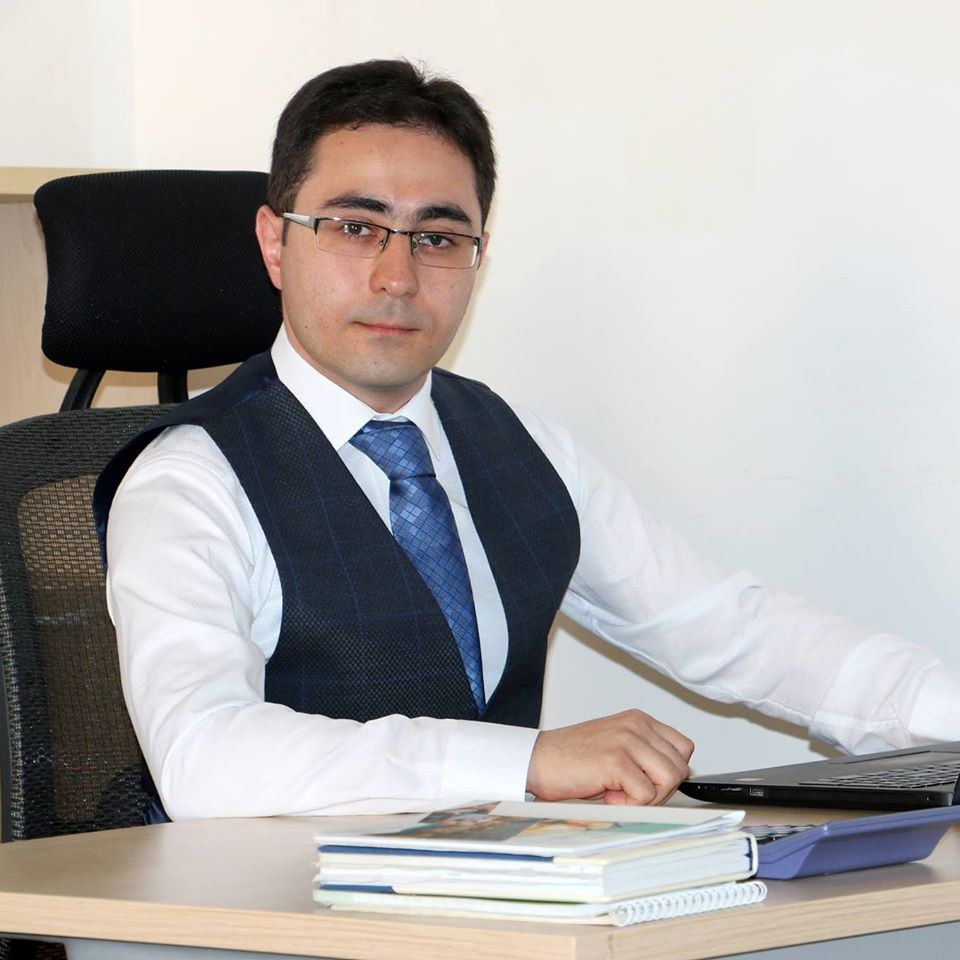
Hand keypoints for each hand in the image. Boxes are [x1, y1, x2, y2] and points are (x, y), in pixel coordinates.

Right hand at [525, 710, 693, 805]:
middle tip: (630, 792)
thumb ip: (644, 754)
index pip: (683, 748)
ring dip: (648, 797)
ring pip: (669, 779)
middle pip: (679, 767)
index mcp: (638, 720)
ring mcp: (626, 741)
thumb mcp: (615, 745)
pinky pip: (646, 795)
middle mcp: (636, 725)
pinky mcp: (616, 761)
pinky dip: (630, 804)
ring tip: (620, 793)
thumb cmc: (572, 758)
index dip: (669, 772)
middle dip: (660, 789)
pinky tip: (608, 795)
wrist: (536, 760)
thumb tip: (674, 780)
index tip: (647, 782)